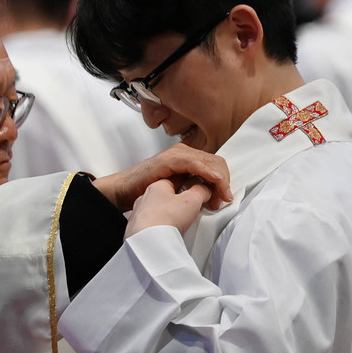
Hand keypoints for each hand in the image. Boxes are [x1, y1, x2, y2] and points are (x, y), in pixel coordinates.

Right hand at [93, 143, 232, 211]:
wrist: (125, 189)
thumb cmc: (147, 190)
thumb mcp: (178, 189)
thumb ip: (194, 187)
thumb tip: (212, 194)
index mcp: (189, 158)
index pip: (216, 165)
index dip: (224, 181)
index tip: (225, 198)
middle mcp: (186, 152)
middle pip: (217, 163)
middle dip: (224, 182)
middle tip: (223, 200)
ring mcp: (178, 154)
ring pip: (210, 162)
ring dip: (219, 180)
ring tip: (220, 197)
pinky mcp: (170, 159)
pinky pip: (195, 164)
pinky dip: (208, 172)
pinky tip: (215, 181)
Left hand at [125, 178, 211, 236]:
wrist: (146, 243)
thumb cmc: (164, 220)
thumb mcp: (191, 201)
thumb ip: (201, 191)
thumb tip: (205, 190)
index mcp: (158, 186)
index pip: (179, 178)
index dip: (192, 183)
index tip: (201, 191)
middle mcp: (146, 198)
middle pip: (169, 194)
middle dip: (181, 200)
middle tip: (193, 208)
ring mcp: (140, 214)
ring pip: (160, 209)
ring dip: (171, 214)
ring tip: (182, 222)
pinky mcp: (138, 229)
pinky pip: (154, 223)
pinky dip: (163, 225)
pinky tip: (169, 231)